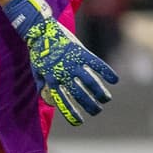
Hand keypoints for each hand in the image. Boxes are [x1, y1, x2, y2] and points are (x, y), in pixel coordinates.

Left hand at [4, 0, 117, 125]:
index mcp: (52, 79)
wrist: (41, 30)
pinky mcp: (81, 51)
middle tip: (96, 111)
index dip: (71, 113)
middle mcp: (63, 73)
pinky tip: (114, 80)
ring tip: (105, 99)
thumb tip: (47, 99)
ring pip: (89, 82)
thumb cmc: (38, 51)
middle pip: (79, 94)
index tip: (79, 122)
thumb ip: (42, 84)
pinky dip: (106, 72)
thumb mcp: (37, 70)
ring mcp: (73, 62)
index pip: (63, 101)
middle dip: (89, 105)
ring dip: (99, 92)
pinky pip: (96, 64)